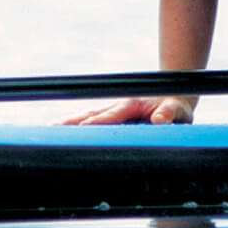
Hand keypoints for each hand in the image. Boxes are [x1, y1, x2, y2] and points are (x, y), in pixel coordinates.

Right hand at [62, 95, 195, 125]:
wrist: (175, 96)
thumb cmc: (176, 105)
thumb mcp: (177, 109)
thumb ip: (169, 113)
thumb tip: (159, 119)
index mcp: (132, 103)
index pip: (113, 114)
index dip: (99, 121)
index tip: (84, 126)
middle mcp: (119, 106)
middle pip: (93, 113)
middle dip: (74, 121)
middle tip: (54, 128)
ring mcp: (115, 111)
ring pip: (89, 115)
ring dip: (71, 122)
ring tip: (50, 128)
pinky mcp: (114, 117)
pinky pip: (93, 120)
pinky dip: (77, 125)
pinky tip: (63, 131)